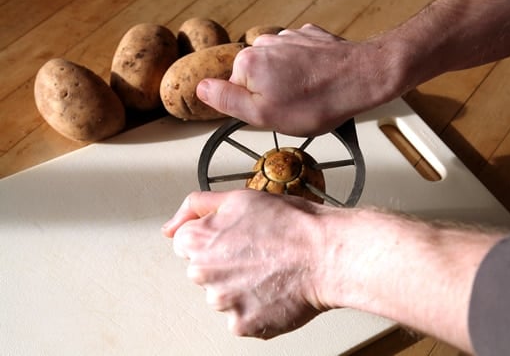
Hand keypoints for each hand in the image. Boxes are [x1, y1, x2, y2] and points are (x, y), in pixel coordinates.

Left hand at [162, 190, 331, 337]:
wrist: (326, 254)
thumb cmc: (291, 224)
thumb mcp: (239, 197)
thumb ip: (195, 206)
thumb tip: (170, 227)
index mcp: (198, 240)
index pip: (186, 244)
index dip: (214, 239)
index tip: (236, 240)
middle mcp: (203, 273)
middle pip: (203, 272)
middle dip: (224, 264)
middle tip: (257, 254)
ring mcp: (222, 302)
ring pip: (223, 296)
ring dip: (240, 289)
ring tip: (269, 272)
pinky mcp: (242, 325)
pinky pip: (241, 318)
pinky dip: (256, 309)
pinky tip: (273, 291)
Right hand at [196, 24, 402, 135]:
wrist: (362, 78)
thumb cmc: (317, 101)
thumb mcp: (264, 115)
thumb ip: (227, 101)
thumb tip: (201, 88)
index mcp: (248, 62)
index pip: (233, 90)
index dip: (253, 107)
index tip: (272, 113)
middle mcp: (264, 44)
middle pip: (255, 77)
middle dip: (270, 93)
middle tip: (292, 107)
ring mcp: (288, 37)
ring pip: (277, 68)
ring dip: (288, 82)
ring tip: (309, 95)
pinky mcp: (308, 37)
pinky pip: (297, 59)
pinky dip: (304, 70)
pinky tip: (318, 81)